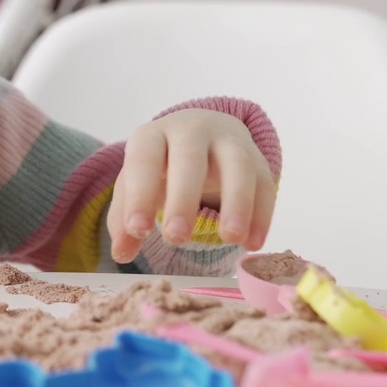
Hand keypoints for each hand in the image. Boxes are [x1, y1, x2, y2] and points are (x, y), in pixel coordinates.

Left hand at [106, 109, 274, 262]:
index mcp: (153, 136)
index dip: (140, 194)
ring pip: (237, 165)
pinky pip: (264, 183)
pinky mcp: (257, 160)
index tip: (138, 230)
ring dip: (236, 202)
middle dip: (183, 198)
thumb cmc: (162, 165)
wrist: (203, 132)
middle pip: (190, 158)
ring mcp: (228, 142)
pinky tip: (252, 243)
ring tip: (230, 239)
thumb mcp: (137, 184)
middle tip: (175, 238)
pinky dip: (261, 214)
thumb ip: (125, 217)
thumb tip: (122, 254)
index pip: (143, 160)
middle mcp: (191, 131)